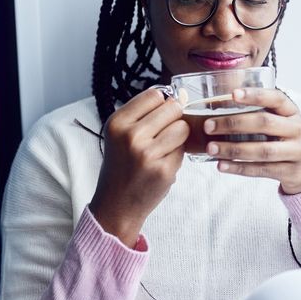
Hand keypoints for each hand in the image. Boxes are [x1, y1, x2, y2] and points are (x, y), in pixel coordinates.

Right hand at [89, 87, 188, 246]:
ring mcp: (147, 154)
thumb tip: (181, 95)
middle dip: (173, 119)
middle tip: (161, 136)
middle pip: (172, 108)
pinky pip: (183, 150)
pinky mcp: (163, 170)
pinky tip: (161, 165)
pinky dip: (177, 156)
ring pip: (182, 128)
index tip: (156, 118)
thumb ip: (145, 113)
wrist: (116, 204)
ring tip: (162, 150)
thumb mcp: (120, 134)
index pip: (154, 95)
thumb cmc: (122, 165)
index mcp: (117, 122)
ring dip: (178, 137)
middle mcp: (130, 136)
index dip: (162, 104)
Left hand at [204, 88, 300, 194]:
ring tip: (211, 148)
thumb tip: (217, 109)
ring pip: (262, 150)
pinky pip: (261, 170)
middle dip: (233, 123)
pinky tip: (221, 165)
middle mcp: (296, 129)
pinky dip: (239, 168)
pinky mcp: (290, 172)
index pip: (276, 98)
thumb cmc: (286, 139)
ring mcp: (296, 152)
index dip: (255, 95)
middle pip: (264, 123)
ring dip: (233, 149)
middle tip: (209, 125)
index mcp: (292, 112)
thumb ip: (258, 114)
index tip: (233, 93)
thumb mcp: (281, 122)